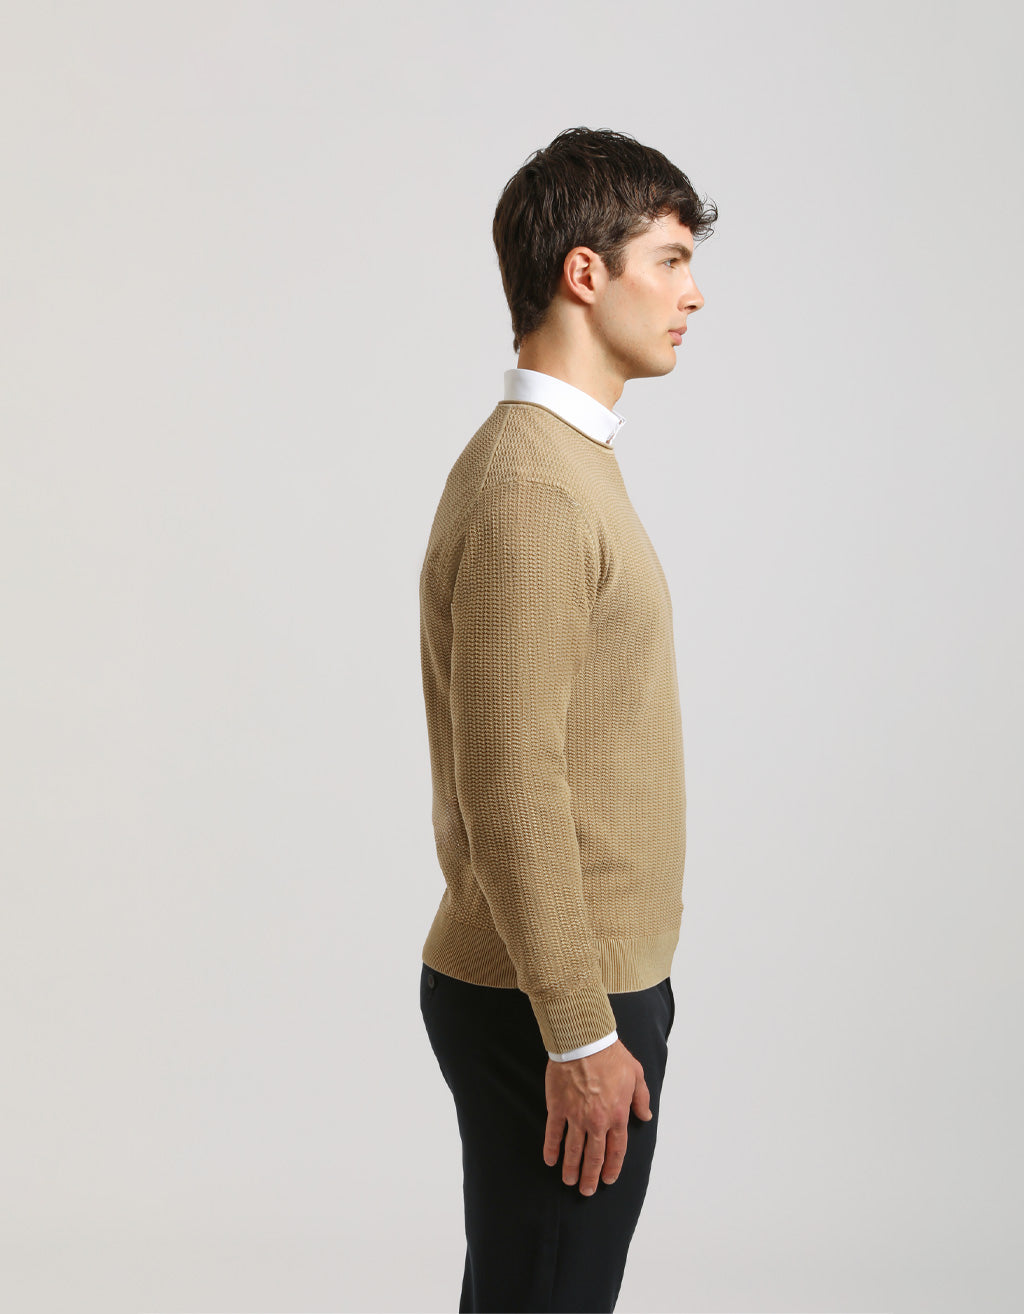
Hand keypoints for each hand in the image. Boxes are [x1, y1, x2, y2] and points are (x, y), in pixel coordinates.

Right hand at [542, 1039, 651, 1195]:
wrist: (585, 1041)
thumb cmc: (611, 1055)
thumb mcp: (636, 1074)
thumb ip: (641, 1098)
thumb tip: (645, 1115)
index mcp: (617, 1115)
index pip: (617, 1150)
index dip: (612, 1167)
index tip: (607, 1179)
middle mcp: (597, 1121)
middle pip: (594, 1156)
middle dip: (590, 1176)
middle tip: (586, 1191)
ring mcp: (576, 1116)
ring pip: (573, 1150)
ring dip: (571, 1168)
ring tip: (569, 1181)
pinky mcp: (558, 1107)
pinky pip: (554, 1133)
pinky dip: (551, 1149)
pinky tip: (550, 1160)